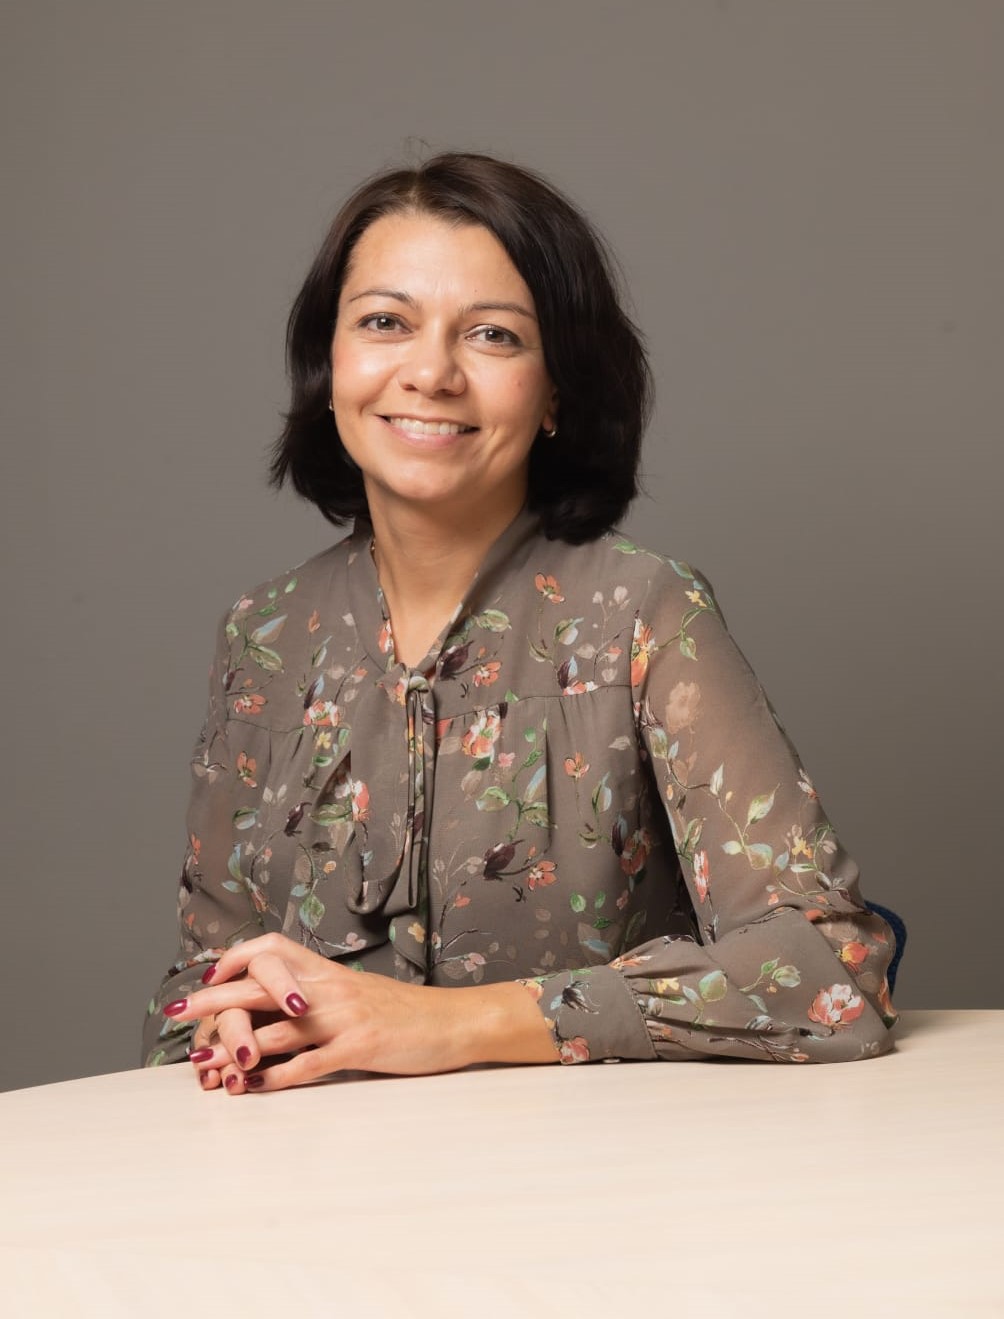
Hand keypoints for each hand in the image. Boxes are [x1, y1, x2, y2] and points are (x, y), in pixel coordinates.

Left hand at [165, 932, 556, 1092]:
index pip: (271, 951)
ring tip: (204, 1068)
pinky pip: (310, 1063)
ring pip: (276, 1031)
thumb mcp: (356, 993)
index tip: (207, 977)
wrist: (453, 1020)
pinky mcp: (360, 1046)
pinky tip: (253, 1089)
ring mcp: (344, 1017)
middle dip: (212, 1002)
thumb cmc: (402, 1012)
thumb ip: (317, 995)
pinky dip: (277, 1078)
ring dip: (236, 1051)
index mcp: (327, 972)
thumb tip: (277, 1007)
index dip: (235, 960)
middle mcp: (329, 988)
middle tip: (175, 1012)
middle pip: (259, 988)